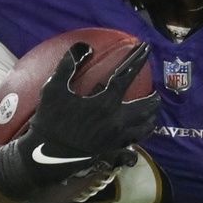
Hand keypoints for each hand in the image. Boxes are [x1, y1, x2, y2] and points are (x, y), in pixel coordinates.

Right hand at [0, 42, 159, 202]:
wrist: (46, 155)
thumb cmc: (50, 120)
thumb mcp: (53, 89)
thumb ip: (68, 66)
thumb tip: (83, 47)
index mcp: (105, 102)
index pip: (127, 76)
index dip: (138, 60)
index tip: (146, 49)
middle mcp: (117, 120)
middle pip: (145, 106)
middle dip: (153, 98)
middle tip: (155, 92)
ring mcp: (117, 138)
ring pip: (144, 127)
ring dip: (150, 117)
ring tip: (152, 111)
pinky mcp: (112, 151)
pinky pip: (135, 142)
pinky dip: (140, 135)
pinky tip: (139, 131)